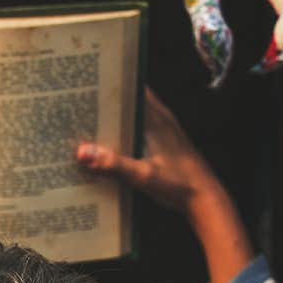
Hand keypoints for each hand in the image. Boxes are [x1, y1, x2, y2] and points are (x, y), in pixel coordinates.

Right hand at [76, 87, 252, 282]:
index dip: (111, 82)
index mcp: (156, 118)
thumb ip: (114, 164)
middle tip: (76, 103)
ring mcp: (162, 131)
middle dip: (105, 102)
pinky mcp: (162, 145)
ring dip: (113, 118)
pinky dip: (121, 132)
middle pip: (128, 101)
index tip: (87, 81)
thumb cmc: (179, 184)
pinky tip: (105, 144)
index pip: (132, 88)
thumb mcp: (143, 175)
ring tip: (84, 121)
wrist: (205, 200)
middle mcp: (159, 119)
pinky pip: (137, 130)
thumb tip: (82, 152)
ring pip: (132, 116)